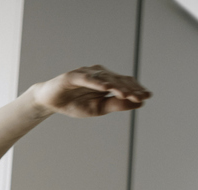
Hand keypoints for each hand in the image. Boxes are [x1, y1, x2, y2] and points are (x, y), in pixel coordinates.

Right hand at [31, 65, 149, 117]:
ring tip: (128, 95)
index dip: (135, 89)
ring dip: (117, 86)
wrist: (50, 102)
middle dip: (130, 89)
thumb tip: (139, 103)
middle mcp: (99, 74)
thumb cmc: (74, 104)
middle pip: (118, 80)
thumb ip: (117, 104)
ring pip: (105, 78)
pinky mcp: (73, 76)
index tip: (147, 97)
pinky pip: (87, 79)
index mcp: (106, 81)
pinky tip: (107, 88)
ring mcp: (86, 73)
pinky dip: (98, 83)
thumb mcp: (98, 108)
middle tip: (142, 97)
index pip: (124, 84)